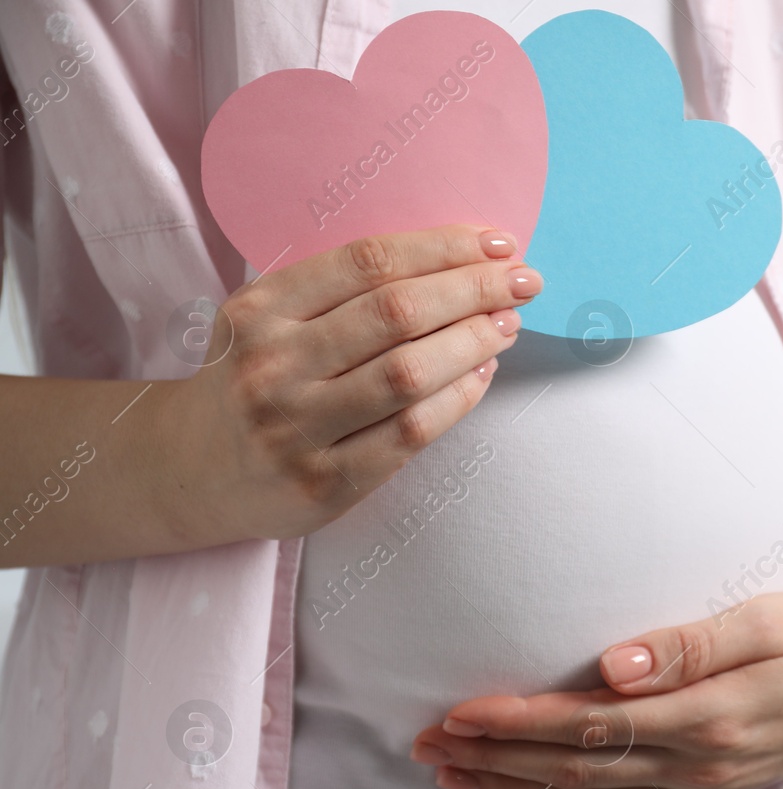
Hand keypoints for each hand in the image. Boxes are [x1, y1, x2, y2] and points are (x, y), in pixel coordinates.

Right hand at [153, 225, 539, 544]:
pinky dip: (458, 399)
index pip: (368, 263)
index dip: (443, 247)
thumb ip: (338, 293)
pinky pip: (411, 433)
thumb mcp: (268, 322)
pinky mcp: (325, 483)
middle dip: (474, 289)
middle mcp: (272, 365)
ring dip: (473, 341)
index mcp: (259, 310)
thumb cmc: (252, 382)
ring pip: (409, 373)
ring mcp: (296, 428)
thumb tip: (454, 263)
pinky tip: (481, 375)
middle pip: (397, 312)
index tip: (497, 243)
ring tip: (507, 324)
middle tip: (524, 281)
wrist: (189, 473)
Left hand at [410, 592, 782, 788]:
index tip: (460, 712)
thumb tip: (612, 665)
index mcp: (707, 717)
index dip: (520, 722)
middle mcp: (698, 765)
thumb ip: (687, 645)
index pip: (591, 725)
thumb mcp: (764, 621)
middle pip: (576, 770)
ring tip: (451, 778)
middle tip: (425, 746)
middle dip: (495, 758)